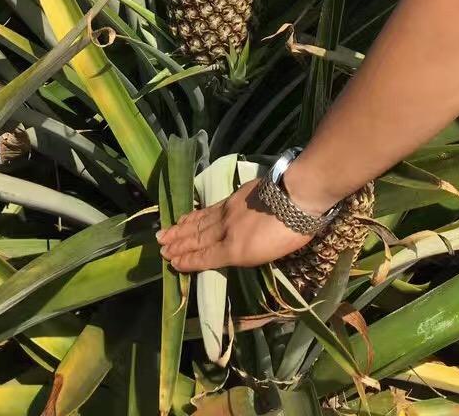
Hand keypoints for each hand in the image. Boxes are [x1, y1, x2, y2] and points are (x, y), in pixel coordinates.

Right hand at [155, 178, 312, 272]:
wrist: (297, 194)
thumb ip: (247, 254)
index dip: (188, 261)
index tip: (172, 263)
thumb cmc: (292, 231)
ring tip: (165, 234)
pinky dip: (195, 214)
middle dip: (179, 245)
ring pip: (199, 223)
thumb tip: (232, 253)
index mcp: (236, 250)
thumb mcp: (271, 254)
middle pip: (198, 239)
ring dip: (181, 229)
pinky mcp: (233, 197)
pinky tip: (188, 216)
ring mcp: (228, 211)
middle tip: (161, 249)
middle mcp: (226, 231)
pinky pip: (208, 209)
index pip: (206, 257)